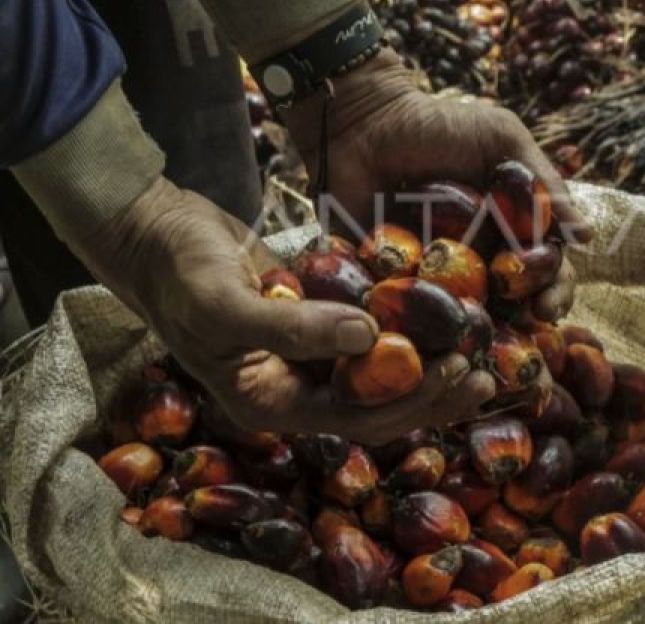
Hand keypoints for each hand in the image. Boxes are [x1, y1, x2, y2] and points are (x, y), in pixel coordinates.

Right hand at [75, 176, 495, 443]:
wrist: (156, 231)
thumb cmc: (178, 273)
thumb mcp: (225, 306)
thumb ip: (292, 328)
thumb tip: (370, 339)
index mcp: (272, 403)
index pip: (358, 419)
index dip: (413, 401)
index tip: (458, 370)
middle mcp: (295, 388)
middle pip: (380, 405)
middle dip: (433, 392)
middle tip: (483, 369)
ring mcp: (307, 356)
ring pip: (381, 373)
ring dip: (427, 363)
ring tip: (477, 346)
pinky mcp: (317, 320)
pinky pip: (370, 334)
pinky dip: (404, 327)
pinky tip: (443, 311)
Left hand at [283, 49, 593, 321]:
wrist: (363, 122)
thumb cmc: (436, 125)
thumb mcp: (500, 139)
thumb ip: (543, 181)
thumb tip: (588, 234)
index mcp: (509, 228)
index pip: (544, 270)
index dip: (554, 290)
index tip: (550, 304)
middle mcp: (478, 258)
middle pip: (512, 302)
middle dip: (524, 321)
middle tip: (523, 327)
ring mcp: (435, 275)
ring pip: (464, 318)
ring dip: (477, 337)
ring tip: (479, 346)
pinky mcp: (389, 284)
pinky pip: (407, 318)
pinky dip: (419, 334)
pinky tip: (429, 345)